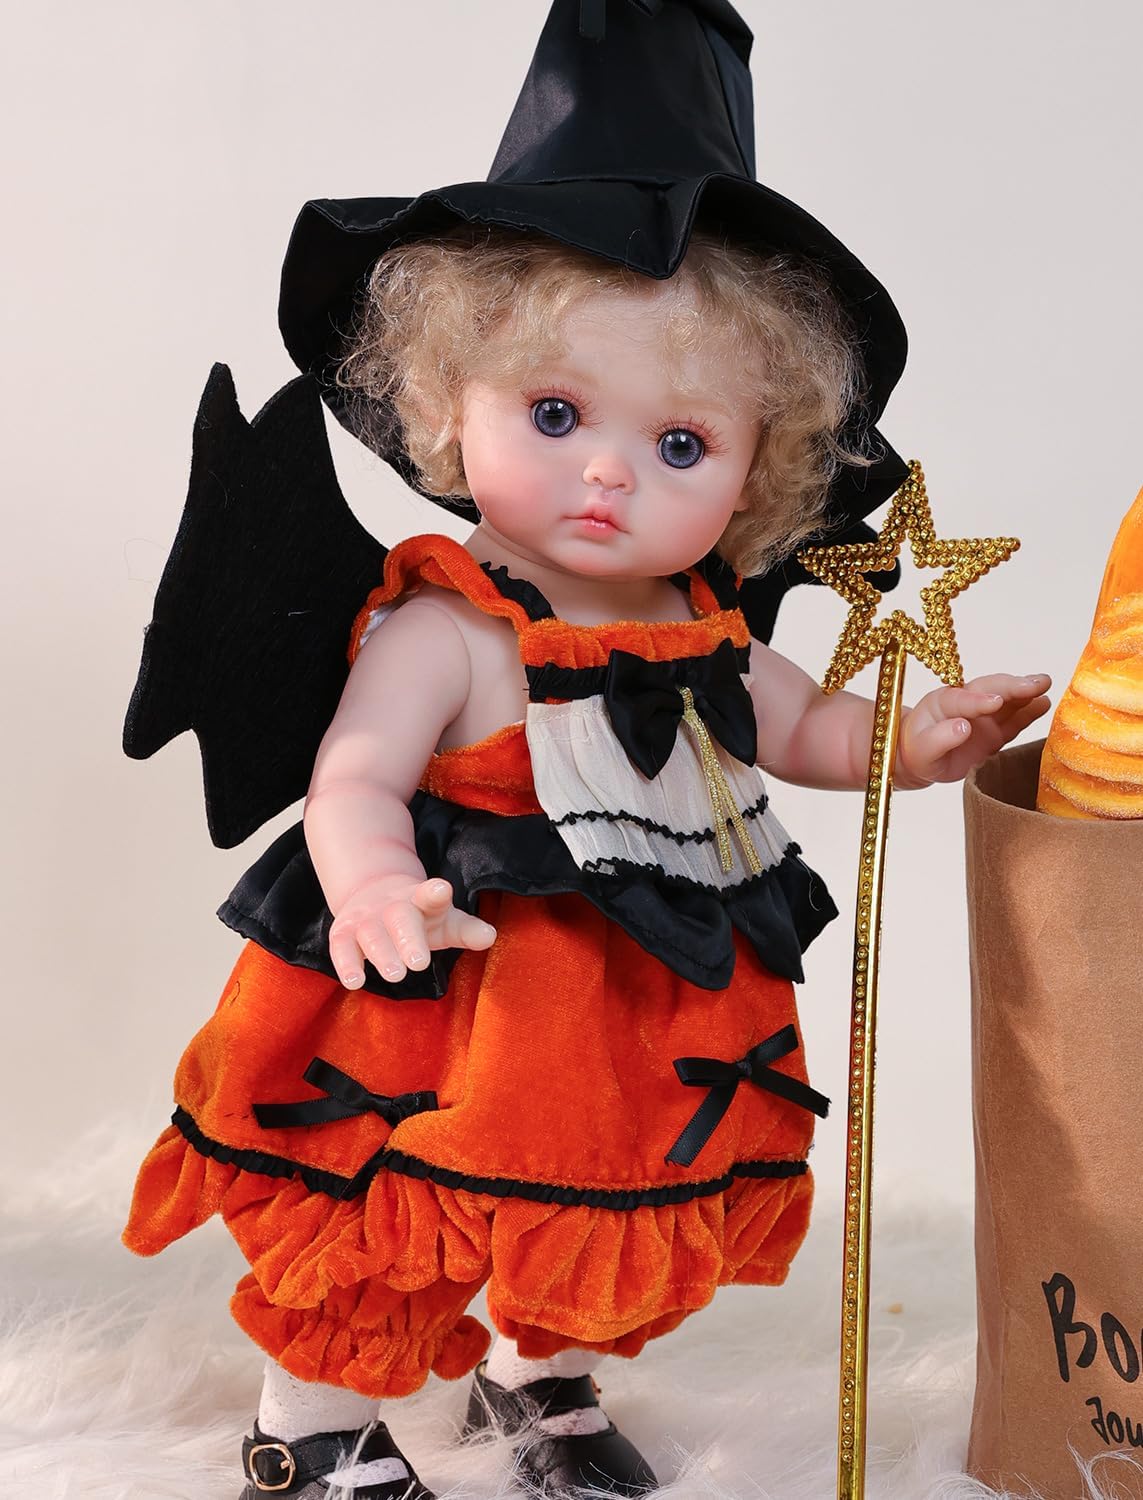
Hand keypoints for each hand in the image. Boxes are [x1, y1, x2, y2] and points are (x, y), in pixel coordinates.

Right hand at [328, 876, 496, 989]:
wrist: (373, 894)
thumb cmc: (420, 916)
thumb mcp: (445, 921)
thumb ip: (466, 930)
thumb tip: (490, 936)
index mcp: (422, 900)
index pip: (430, 895)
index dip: (435, 893)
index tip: (441, 891)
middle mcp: (393, 907)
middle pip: (400, 918)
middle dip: (408, 938)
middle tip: (419, 962)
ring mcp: (367, 919)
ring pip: (372, 934)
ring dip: (382, 953)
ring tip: (395, 975)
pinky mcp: (344, 933)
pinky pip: (342, 948)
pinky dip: (347, 964)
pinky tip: (354, 981)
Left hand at [897, 673, 1051, 786]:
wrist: (920, 759)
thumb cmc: (917, 750)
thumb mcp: (921, 749)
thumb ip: (939, 738)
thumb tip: (962, 727)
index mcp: (943, 702)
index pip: (962, 698)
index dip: (979, 701)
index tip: (996, 702)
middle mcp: (967, 703)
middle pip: (990, 689)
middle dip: (1012, 686)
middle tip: (1036, 683)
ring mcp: (983, 716)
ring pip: (1007, 700)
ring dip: (1026, 692)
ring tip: (1045, 685)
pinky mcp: (996, 731)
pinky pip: (1014, 720)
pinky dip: (1029, 712)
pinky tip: (1044, 703)